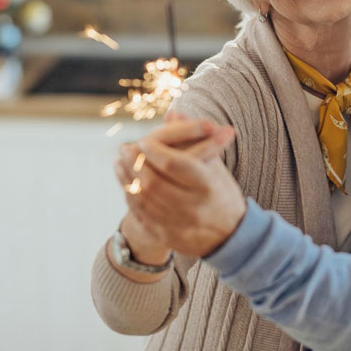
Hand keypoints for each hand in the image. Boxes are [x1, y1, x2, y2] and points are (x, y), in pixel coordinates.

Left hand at [116, 116, 244, 257]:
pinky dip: (131, 196)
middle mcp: (194, 207)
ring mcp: (180, 225)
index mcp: (207, 185)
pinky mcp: (168, 237)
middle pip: (154, 182)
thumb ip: (194, 138)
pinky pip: (142, 216)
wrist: (230, 234)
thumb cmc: (220, 191)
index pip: (173, 163)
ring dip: (127, 178)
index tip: (143, 139)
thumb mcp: (214, 164)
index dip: (154, 150)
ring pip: (144, 199)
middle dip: (135, 163)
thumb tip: (173, 113)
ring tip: (120, 162)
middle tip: (125, 148)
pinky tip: (126, 183)